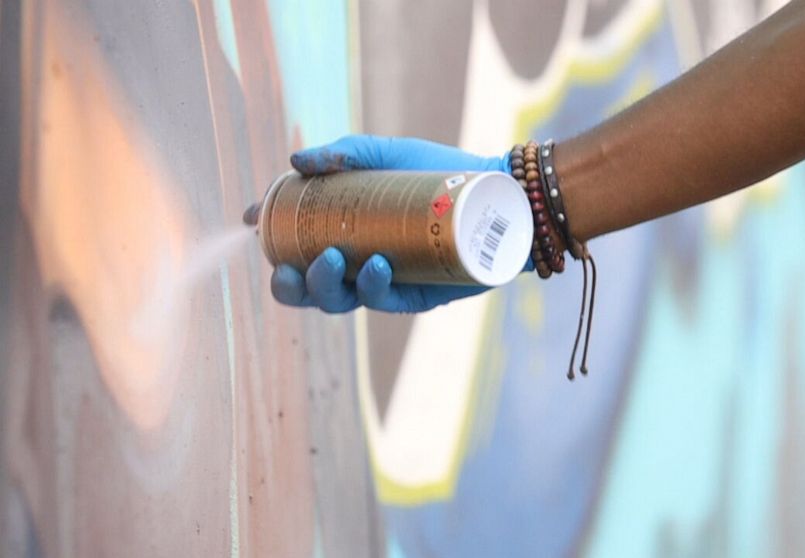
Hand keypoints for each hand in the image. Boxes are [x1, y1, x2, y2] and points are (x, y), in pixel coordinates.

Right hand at [270, 135, 511, 312]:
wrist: (496, 194)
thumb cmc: (439, 172)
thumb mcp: (389, 154)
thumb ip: (345, 153)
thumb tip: (297, 162)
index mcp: (342, 228)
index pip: (293, 238)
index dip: (269, 235)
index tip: (254, 220)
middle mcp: (356, 260)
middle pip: (306, 286)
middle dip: (287, 283)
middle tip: (288, 267)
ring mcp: (382, 281)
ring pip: (337, 301)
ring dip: (324, 286)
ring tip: (333, 258)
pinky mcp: (413, 297)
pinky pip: (382, 301)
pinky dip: (372, 286)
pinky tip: (376, 265)